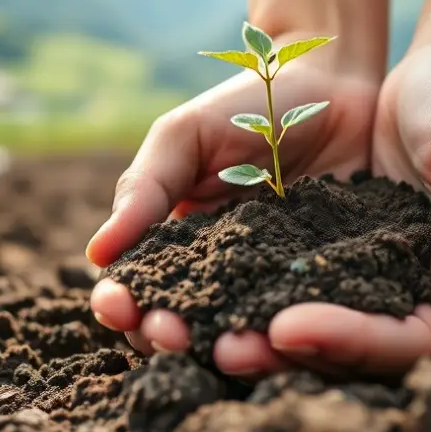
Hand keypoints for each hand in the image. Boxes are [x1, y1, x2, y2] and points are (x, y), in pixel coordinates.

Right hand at [86, 32, 379, 376]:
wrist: (335, 80)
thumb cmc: (249, 102)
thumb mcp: (186, 136)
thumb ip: (144, 190)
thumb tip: (95, 256)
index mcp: (179, 244)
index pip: (142, 289)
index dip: (124, 305)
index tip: (118, 306)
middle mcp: (225, 274)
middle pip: (186, 325)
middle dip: (167, 338)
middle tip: (168, 334)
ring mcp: (277, 282)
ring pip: (245, 333)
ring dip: (229, 351)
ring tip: (226, 349)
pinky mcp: (329, 283)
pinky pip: (311, 316)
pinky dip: (297, 335)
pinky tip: (287, 335)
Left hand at [256, 36, 430, 373]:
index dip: (366, 341)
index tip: (291, 329)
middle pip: (387, 347)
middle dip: (315, 353)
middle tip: (233, 352)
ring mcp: (410, 277)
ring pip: (353, 328)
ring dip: (290, 343)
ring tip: (224, 346)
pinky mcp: (370, 257)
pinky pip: (330, 290)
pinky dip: (288, 300)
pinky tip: (234, 304)